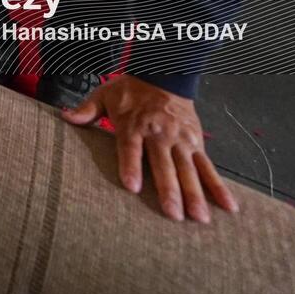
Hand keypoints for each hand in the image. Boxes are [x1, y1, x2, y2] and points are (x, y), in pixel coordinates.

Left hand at [62, 75, 237, 222]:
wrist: (164, 75)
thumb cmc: (132, 91)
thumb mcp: (105, 95)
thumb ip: (87, 109)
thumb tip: (66, 117)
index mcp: (135, 125)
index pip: (132, 148)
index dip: (131, 166)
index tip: (132, 186)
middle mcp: (160, 134)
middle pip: (165, 165)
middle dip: (169, 190)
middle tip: (173, 214)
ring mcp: (181, 141)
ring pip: (190, 170)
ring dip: (195, 194)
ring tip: (199, 218)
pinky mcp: (197, 144)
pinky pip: (209, 167)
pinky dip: (219, 187)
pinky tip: (228, 206)